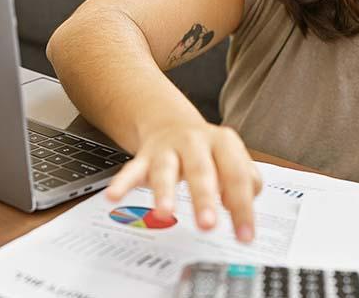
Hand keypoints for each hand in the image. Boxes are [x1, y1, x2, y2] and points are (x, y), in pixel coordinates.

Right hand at [104, 122, 261, 242]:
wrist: (170, 122)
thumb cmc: (207, 151)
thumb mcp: (232, 160)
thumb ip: (245, 183)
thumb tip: (241, 207)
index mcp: (224, 143)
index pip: (237, 177)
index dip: (242, 208)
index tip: (245, 236)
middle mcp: (195, 143)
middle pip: (202, 171)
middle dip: (204, 199)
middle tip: (208, 225)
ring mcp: (168, 149)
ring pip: (165, 170)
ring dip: (164, 191)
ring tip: (164, 212)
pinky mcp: (145, 157)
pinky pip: (132, 170)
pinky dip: (122, 183)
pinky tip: (114, 196)